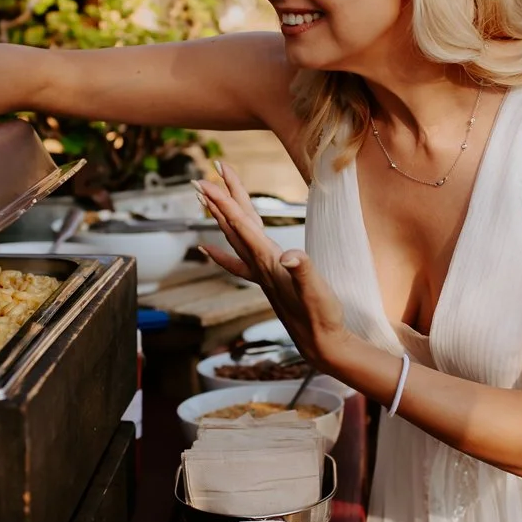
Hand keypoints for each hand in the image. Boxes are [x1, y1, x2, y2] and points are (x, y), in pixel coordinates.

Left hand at [194, 163, 352, 369]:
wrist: (320, 344)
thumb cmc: (321, 317)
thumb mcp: (317, 291)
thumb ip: (304, 271)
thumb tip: (291, 256)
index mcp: (268, 261)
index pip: (241, 225)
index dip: (225, 201)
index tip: (208, 181)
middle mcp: (260, 265)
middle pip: (234, 225)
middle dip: (219, 199)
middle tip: (200, 177)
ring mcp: (261, 272)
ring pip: (235, 236)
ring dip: (221, 215)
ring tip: (206, 197)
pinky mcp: (268, 279)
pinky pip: (238, 259)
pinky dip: (221, 251)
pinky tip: (207, 248)